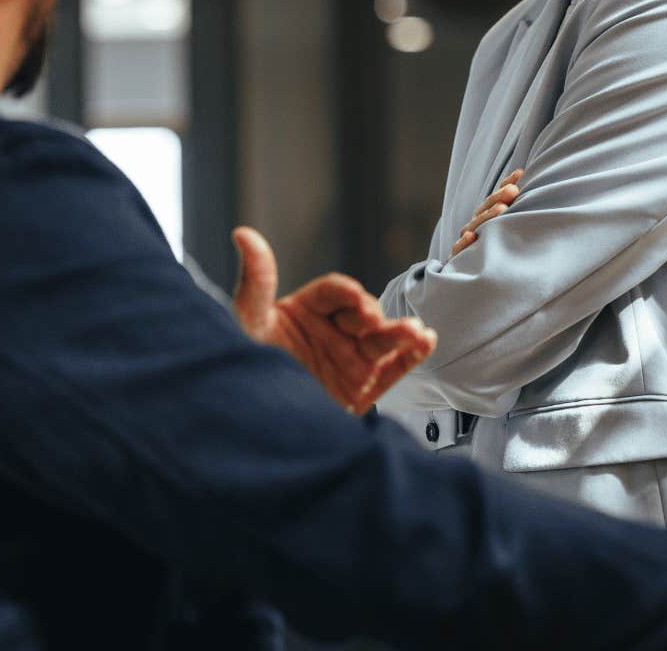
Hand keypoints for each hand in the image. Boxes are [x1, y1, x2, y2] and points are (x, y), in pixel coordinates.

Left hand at [230, 226, 436, 413]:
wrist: (248, 433)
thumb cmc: (241, 373)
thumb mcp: (246, 324)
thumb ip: (254, 283)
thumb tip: (243, 233)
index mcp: (303, 313)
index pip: (333, 292)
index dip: (346, 293)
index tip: (354, 300)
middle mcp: (330, 334)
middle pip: (362, 314)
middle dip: (371, 315)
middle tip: (371, 323)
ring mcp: (349, 361)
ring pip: (382, 340)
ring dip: (401, 332)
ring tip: (415, 332)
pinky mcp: (363, 389)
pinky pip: (394, 368)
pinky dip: (413, 355)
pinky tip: (426, 342)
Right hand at [450, 169, 522, 256]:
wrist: (474, 285)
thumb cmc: (495, 251)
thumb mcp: (504, 229)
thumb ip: (510, 204)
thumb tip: (522, 174)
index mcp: (485, 218)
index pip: (494, 199)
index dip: (505, 185)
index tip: (519, 175)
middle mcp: (474, 227)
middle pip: (484, 210)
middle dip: (498, 198)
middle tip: (513, 190)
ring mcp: (466, 241)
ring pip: (474, 227)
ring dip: (486, 217)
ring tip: (501, 209)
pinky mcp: (458, 259)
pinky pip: (459, 250)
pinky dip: (463, 243)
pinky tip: (472, 237)